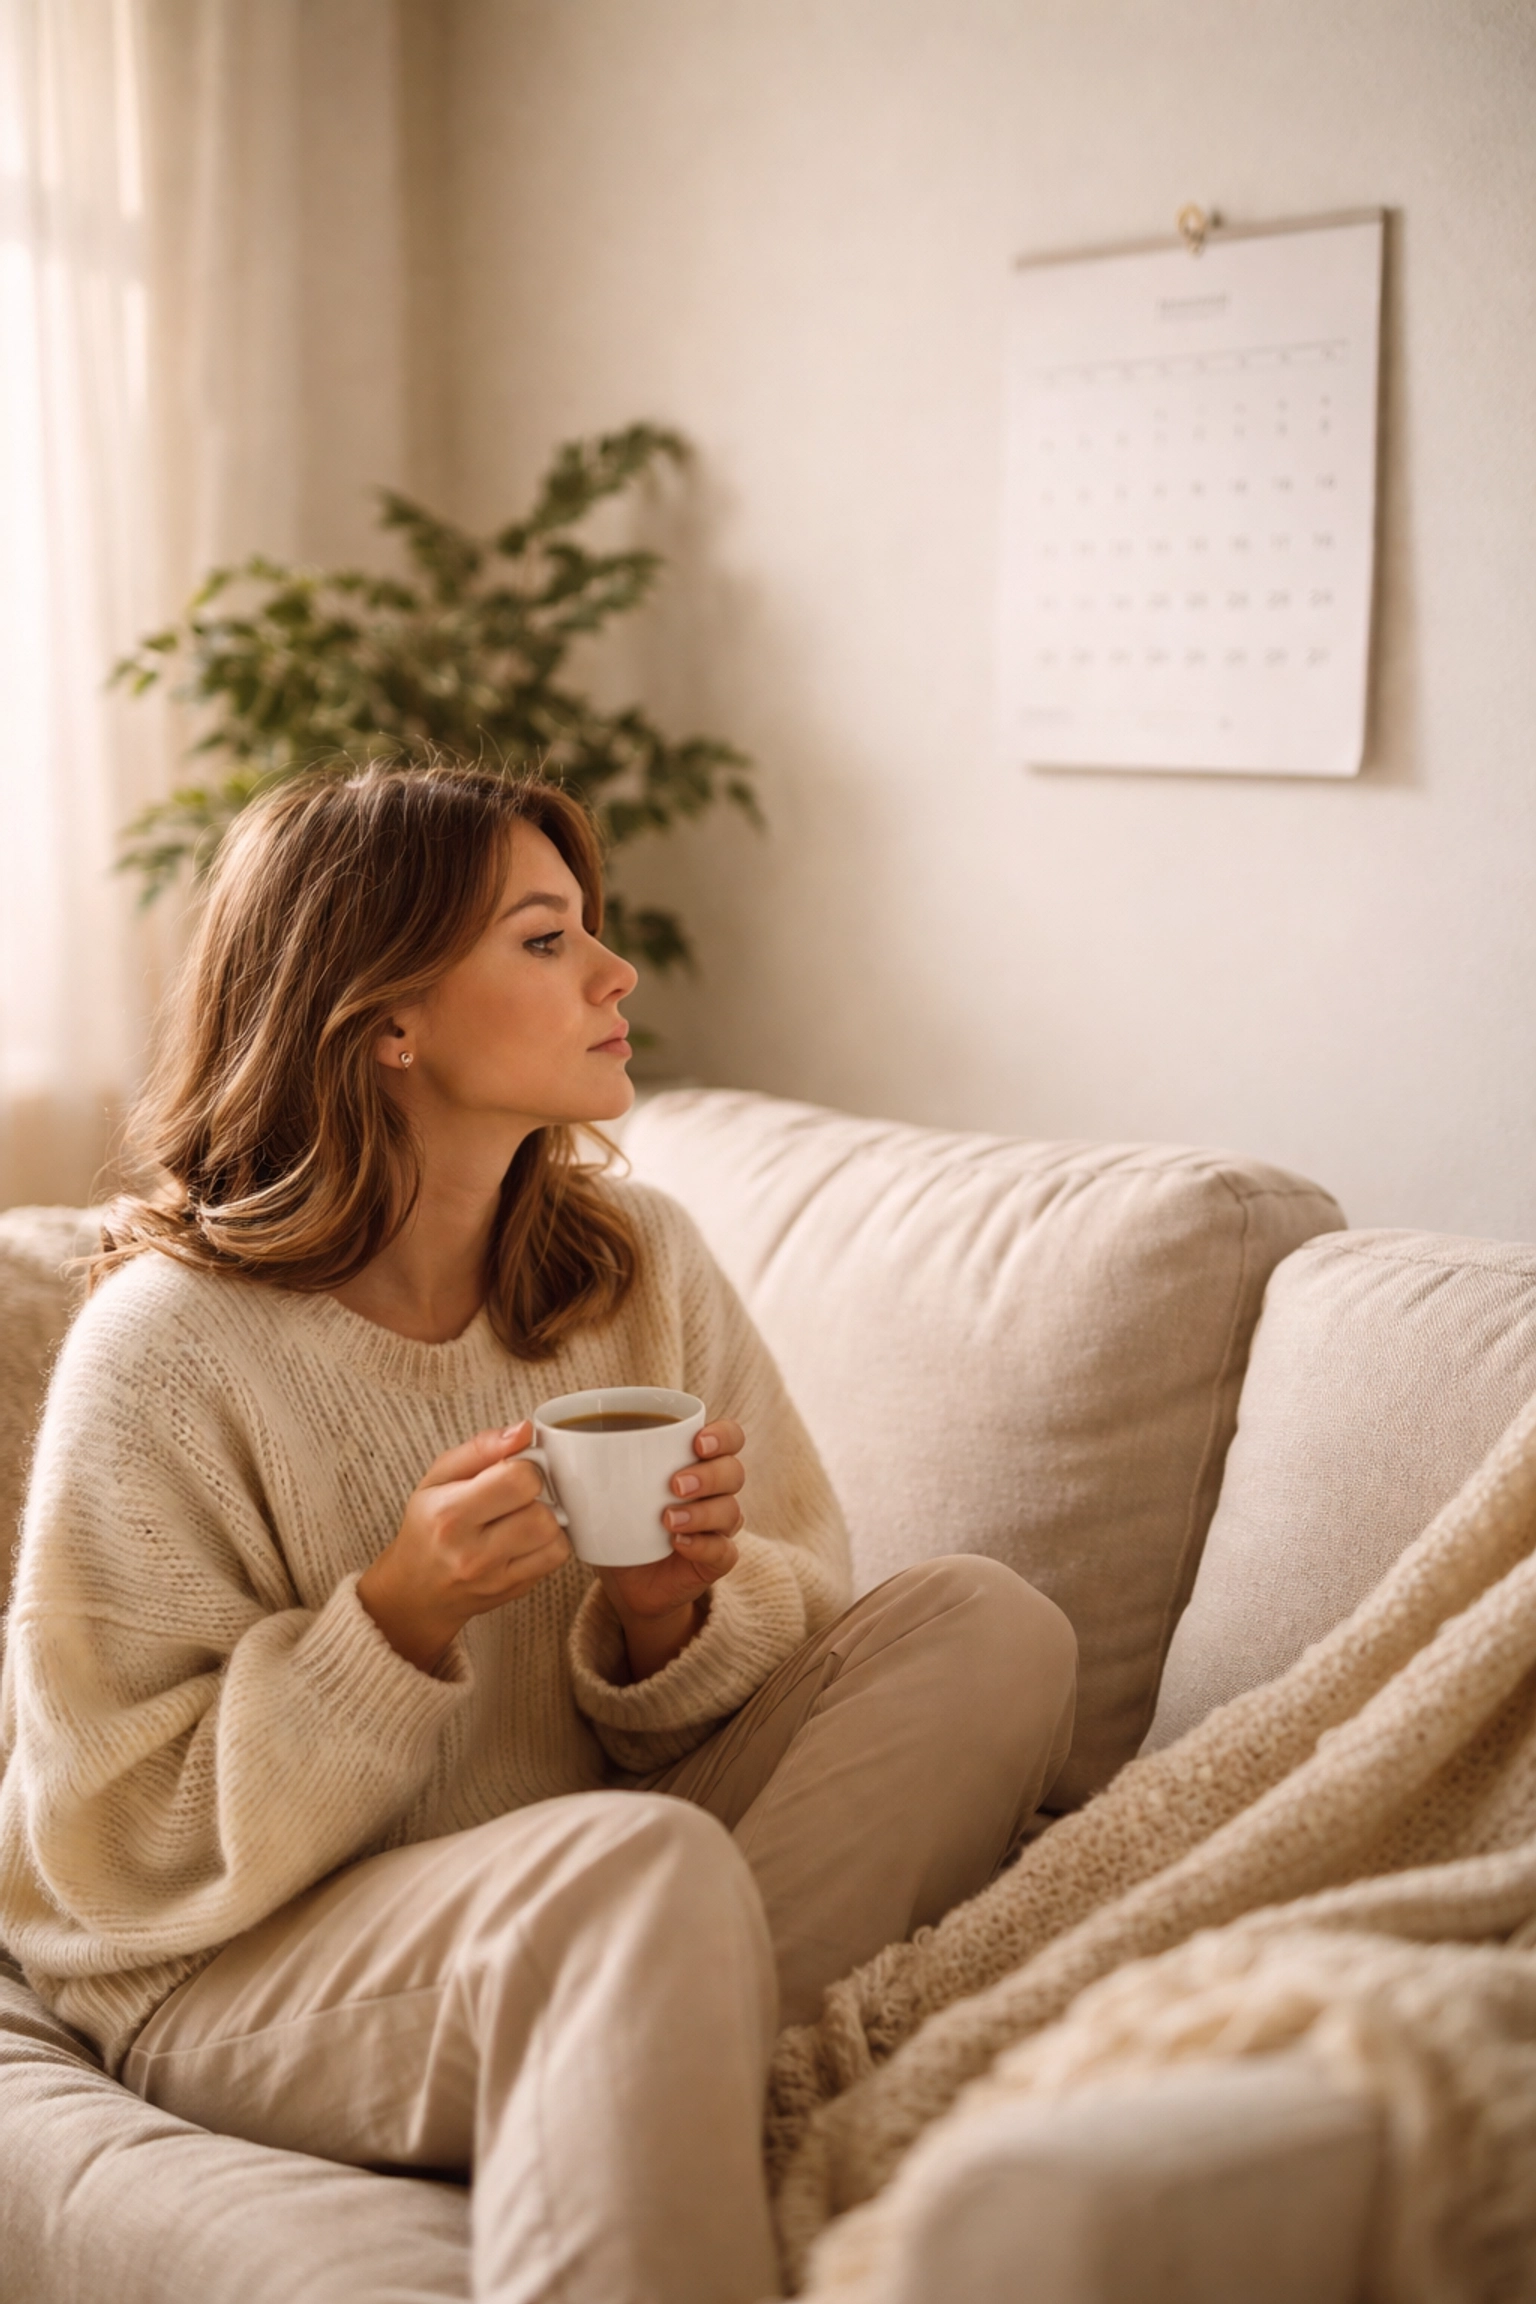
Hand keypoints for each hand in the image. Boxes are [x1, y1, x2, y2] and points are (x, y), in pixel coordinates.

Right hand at [358, 1421, 568, 1673]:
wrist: (415, 1592)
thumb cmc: (427, 1526)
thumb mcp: (438, 1477)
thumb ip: (481, 1448)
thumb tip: (524, 1430)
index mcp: (449, 1514)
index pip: (517, 1480)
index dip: (525, 1467)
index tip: (513, 1470)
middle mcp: (472, 1552)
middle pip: (541, 1513)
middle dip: (538, 1496)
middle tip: (519, 1495)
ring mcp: (495, 1578)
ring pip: (555, 1537)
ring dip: (548, 1519)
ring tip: (524, 1515)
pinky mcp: (515, 1591)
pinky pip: (556, 1559)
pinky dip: (551, 1542)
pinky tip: (530, 1537)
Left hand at [598, 1418, 744, 1680]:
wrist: (624, 1583)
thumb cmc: (614, 1523)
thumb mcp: (598, 1490)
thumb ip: (581, 1460)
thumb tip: (533, 1435)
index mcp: (693, 1461)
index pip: (729, 1437)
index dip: (723, 1435)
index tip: (696, 1441)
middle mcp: (713, 1491)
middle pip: (734, 1471)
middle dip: (709, 1474)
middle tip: (674, 1484)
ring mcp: (717, 1527)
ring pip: (731, 1510)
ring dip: (703, 1511)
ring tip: (667, 1518)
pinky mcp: (714, 1561)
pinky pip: (724, 1551)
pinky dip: (703, 1545)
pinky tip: (678, 1544)